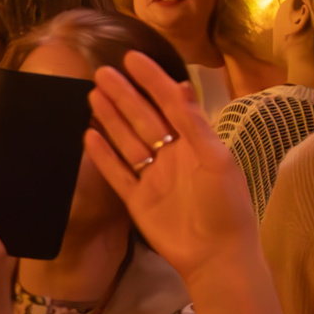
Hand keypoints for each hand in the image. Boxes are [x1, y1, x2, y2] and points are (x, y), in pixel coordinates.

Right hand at [84, 51, 262, 285]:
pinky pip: (116, 172)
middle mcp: (171, 155)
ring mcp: (152, 177)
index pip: (169, 102)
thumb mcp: (216, 160)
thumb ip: (195, 125)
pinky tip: (88, 136)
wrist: (216, 255)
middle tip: (101, 73)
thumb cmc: (225, 206)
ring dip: (110, 118)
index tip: (131, 58)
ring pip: (126, 141)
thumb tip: (179, 87)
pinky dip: (102, 155)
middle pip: (142, 118)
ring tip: (92, 96)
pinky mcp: (136, 199)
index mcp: (195, 142)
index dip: (151, 79)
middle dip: (123, 95)